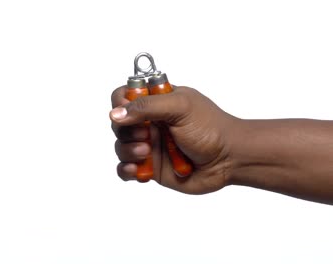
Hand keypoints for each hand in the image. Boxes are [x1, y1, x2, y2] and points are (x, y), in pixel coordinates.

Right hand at [110, 85, 238, 193]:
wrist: (229, 159)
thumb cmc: (210, 128)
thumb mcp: (180, 107)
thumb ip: (146, 107)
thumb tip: (114, 114)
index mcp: (156, 102)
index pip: (124, 95)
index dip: (120, 103)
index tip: (130, 113)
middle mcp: (149, 123)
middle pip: (118, 124)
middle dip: (126, 131)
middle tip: (145, 136)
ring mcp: (149, 145)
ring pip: (120, 147)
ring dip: (127, 151)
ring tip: (147, 153)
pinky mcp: (150, 167)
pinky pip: (125, 169)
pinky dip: (126, 170)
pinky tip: (136, 171)